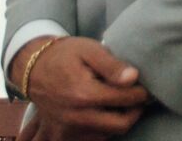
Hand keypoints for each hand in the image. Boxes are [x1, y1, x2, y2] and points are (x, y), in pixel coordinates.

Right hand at [13, 37, 147, 138]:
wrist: (33, 68)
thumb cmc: (65, 54)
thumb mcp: (90, 50)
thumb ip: (112, 65)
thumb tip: (134, 77)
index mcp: (84, 94)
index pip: (126, 100)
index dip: (142, 93)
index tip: (147, 87)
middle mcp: (76, 116)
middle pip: (120, 125)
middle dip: (135, 111)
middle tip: (139, 97)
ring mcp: (68, 128)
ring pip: (108, 134)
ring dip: (119, 120)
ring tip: (123, 102)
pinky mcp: (63, 134)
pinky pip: (93, 138)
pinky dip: (104, 128)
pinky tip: (107, 111)